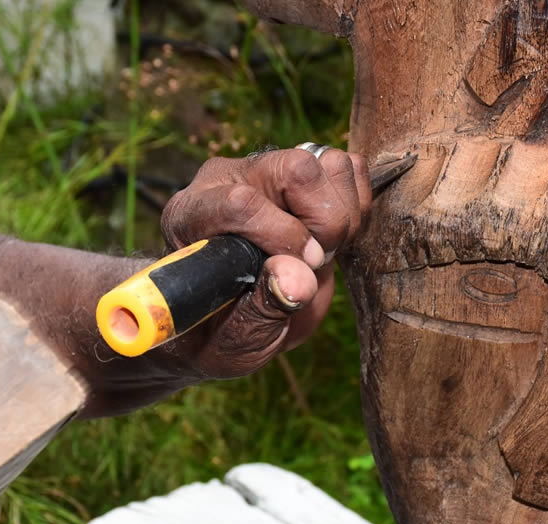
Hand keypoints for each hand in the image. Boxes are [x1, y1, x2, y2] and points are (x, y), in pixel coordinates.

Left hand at [161, 147, 371, 377]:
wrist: (233, 322)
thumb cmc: (223, 331)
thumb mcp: (236, 336)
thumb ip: (266, 308)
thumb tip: (299, 279)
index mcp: (193, 215)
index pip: (241, 202)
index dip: (282, 236)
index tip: (302, 269)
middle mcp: (229, 181)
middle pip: (296, 169)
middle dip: (322, 221)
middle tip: (314, 262)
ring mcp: (269, 173)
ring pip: (328, 163)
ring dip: (340, 216)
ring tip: (320, 252)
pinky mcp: (303, 175)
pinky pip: (347, 168)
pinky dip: (355, 205)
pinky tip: (332, 237)